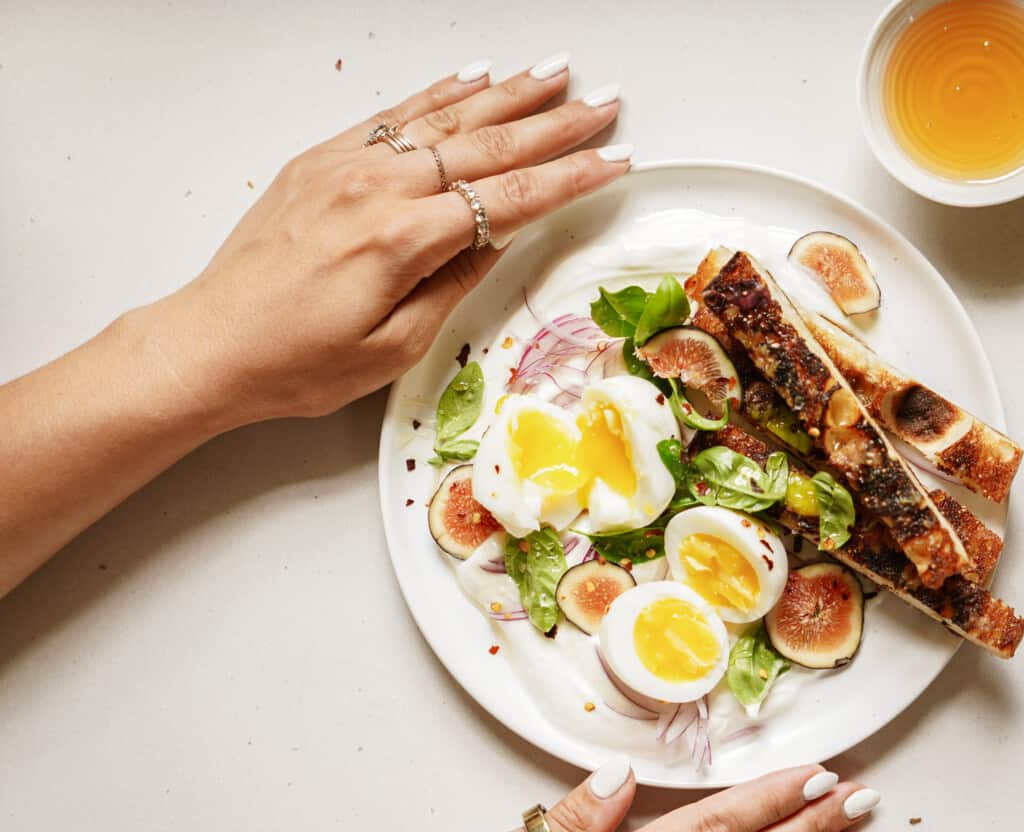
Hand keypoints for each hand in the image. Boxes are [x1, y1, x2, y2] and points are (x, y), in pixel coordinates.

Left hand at [132, 52, 628, 427]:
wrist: (208, 344)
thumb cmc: (295, 362)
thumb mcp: (392, 347)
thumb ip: (451, 285)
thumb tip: (496, 239)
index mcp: (399, 239)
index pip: (507, 199)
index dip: (567, 179)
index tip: (613, 162)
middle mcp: (374, 188)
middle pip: (486, 146)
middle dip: (554, 125)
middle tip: (604, 105)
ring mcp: (345, 166)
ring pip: (444, 118)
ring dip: (507, 94)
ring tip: (557, 76)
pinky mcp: (320, 161)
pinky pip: (394, 115)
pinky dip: (439, 93)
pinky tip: (475, 77)